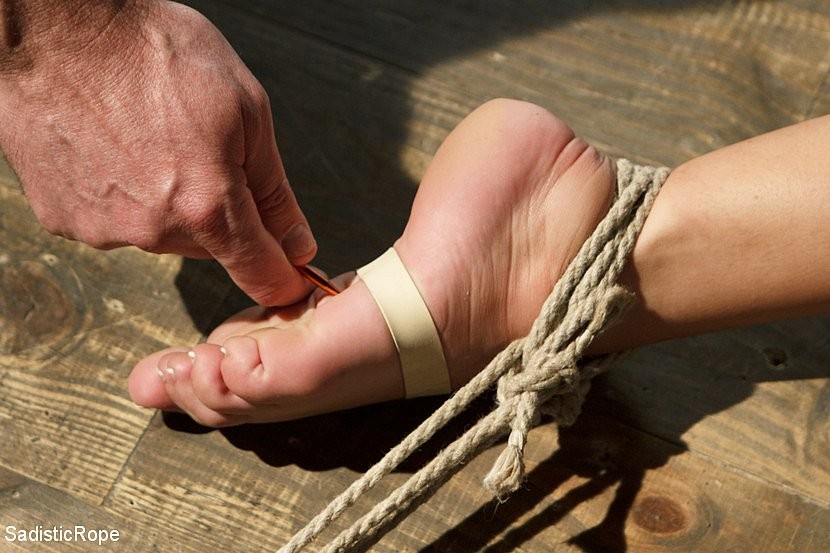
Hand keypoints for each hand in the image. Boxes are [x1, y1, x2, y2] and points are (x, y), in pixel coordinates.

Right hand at [0, 1, 314, 304]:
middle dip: (222, 211)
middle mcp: (153, 231)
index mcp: (207, 206)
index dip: (284, 277)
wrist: (52, 28)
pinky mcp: (64, 220)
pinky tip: (114, 148)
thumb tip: (297, 245)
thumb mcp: (246, 108)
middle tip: (204, 150)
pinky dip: (125, 195)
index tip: (293, 273)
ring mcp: (104, 229)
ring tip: (151, 138)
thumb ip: (274, 191)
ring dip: (171, 202)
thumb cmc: (151, 51)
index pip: (260, 273)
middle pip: (214, 246)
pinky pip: (117, 221)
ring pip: (164, 233)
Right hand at [129, 99, 616, 424]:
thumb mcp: (457, 180)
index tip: (202, 345)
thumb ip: (424, 209)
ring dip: (217, 388)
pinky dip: (247, 381)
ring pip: (282, 386)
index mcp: (392, 305)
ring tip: (161, 385)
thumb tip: (423, 213)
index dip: (246, 342)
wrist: (589, 224)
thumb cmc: (534, 193)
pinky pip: (305, 371)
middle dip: (212, 383)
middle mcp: (384, 345)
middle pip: (280, 374)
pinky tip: (200, 379)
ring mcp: (385, 353)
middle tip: (154, 383)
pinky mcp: (389, 347)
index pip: (302, 334)